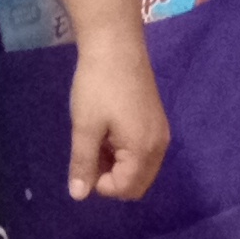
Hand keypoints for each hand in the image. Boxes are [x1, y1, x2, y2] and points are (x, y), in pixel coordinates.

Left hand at [67, 29, 168, 203]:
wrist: (116, 43)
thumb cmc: (98, 85)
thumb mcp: (85, 126)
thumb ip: (83, 163)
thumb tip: (78, 196)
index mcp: (144, 150)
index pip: (125, 188)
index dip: (101, 185)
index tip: (84, 163)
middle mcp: (159, 146)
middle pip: (137, 184)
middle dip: (112, 179)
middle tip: (90, 155)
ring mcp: (160, 133)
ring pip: (140, 169)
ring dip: (118, 166)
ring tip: (97, 142)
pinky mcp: (156, 121)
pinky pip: (144, 152)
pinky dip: (126, 153)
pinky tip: (109, 133)